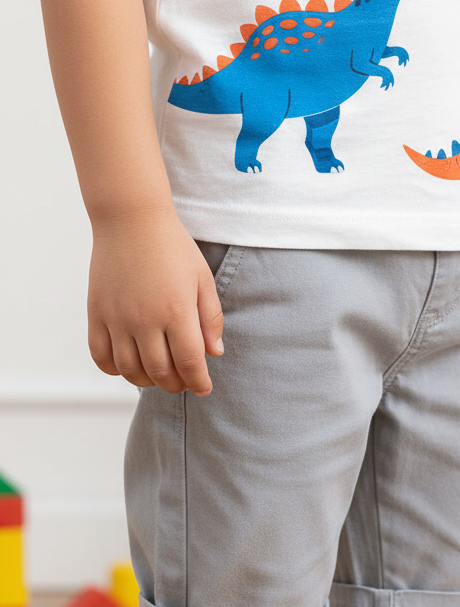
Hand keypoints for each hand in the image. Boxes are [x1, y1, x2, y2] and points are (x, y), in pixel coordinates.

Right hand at [88, 208, 223, 395]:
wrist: (131, 218)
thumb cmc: (172, 247)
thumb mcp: (202, 279)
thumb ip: (211, 318)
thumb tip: (215, 353)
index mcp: (176, 310)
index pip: (189, 363)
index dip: (198, 382)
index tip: (203, 388)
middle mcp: (145, 318)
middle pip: (160, 372)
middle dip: (175, 385)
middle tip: (182, 381)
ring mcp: (117, 317)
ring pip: (130, 370)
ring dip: (146, 381)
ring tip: (157, 375)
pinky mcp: (96, 313)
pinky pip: (100, 356)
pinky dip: (114, 369)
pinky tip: (128, 364)